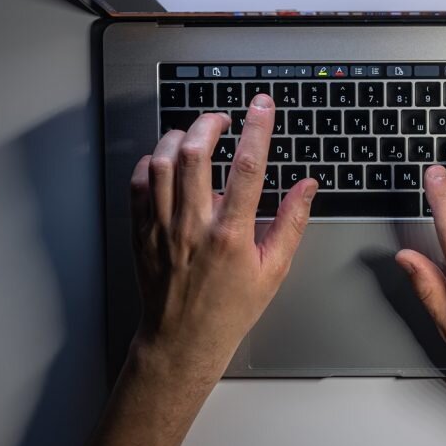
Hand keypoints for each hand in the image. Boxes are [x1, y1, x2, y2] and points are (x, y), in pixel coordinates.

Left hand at [129, 94, 316, 380]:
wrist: (184, 340)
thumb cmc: (231, 308)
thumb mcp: (274, 269)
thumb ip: (291, 222)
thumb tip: (307, 186)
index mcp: (230, 234)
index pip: (247, 166)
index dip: (257, 128)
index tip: (262, 106)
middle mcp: (193, 226)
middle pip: (195, 154)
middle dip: (210, 123)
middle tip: (222, 119)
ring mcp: (161, 228)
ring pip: (162, 162)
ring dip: (178, 138)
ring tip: (194, 135)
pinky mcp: (141, 232)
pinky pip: (139, 184)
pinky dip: (151, 163)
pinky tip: (166, 162)